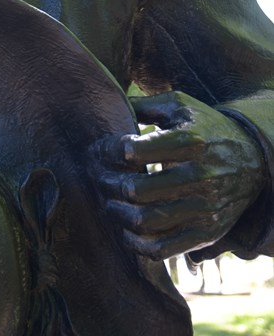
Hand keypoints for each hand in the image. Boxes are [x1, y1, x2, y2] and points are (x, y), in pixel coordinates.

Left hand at [96, 91, 265, 259]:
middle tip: (97, 176)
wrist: (254, 159)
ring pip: (147, 221)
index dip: (108, 150)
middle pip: (136, 189)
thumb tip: (109, 104)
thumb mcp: (180, 106)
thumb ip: (143, 104)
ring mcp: (204, 208)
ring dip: (118, 213)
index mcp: (189, 141)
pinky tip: (126, 229)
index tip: (100, 149)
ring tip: (108, 201)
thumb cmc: (206, 127)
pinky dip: (138, 244)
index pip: (133, 151)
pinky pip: (164, 248)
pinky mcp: (206, 231)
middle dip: (107, 183)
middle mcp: (199, 176)